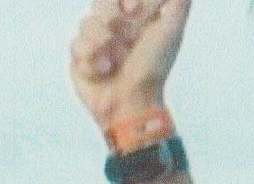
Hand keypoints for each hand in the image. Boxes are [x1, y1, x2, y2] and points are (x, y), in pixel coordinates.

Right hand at [70, 0, 189, 131]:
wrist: (130, 104)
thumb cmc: (152, 70)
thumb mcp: (172, 31)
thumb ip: (178, 4)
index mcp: (136, 18)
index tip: (134, 9)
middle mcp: (116, 27)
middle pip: (101, 2)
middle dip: (110, 16)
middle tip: (119, 34)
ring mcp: (97, 41)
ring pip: (86, 23)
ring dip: (99, 43)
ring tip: (112, 63)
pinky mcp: (82, 57)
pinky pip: (75, 45)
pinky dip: (90, 60)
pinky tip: (102, 72)